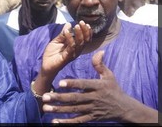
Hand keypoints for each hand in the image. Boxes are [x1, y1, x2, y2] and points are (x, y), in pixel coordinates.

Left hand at [41, 21, 91, 76]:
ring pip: (79, 43)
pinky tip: (66, 32)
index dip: (87, 31)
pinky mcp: (67, 57)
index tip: (84, 23)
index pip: (85, 39)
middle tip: (82, 22)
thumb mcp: (57, 41)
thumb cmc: (52, 53)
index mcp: (75, 47)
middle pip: (85, 41)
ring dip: (78, 34)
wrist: (46, 64)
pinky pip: (71, 47)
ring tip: (76, 26)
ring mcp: (72, 54)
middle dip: (85, 31)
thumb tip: (69, 24)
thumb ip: (63, 33)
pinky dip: (69, 38)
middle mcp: (76, 51)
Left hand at [42, 51, 157, 122]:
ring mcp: (92, 109)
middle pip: (74, 98)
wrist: (124, 108)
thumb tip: (99, 51)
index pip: (83, 84)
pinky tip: (55, 122)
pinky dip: (67, 123)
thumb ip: (100, 65)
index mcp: (97, 86)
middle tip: (45, 96)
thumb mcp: (109, 76)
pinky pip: (78, 121)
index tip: (59, 83)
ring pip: (73, 110)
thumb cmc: (114, 89)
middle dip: (59, 98)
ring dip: (59, 109)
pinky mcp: (91, 118)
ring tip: (45, 108)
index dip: (72, 84)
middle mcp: (94, 98)